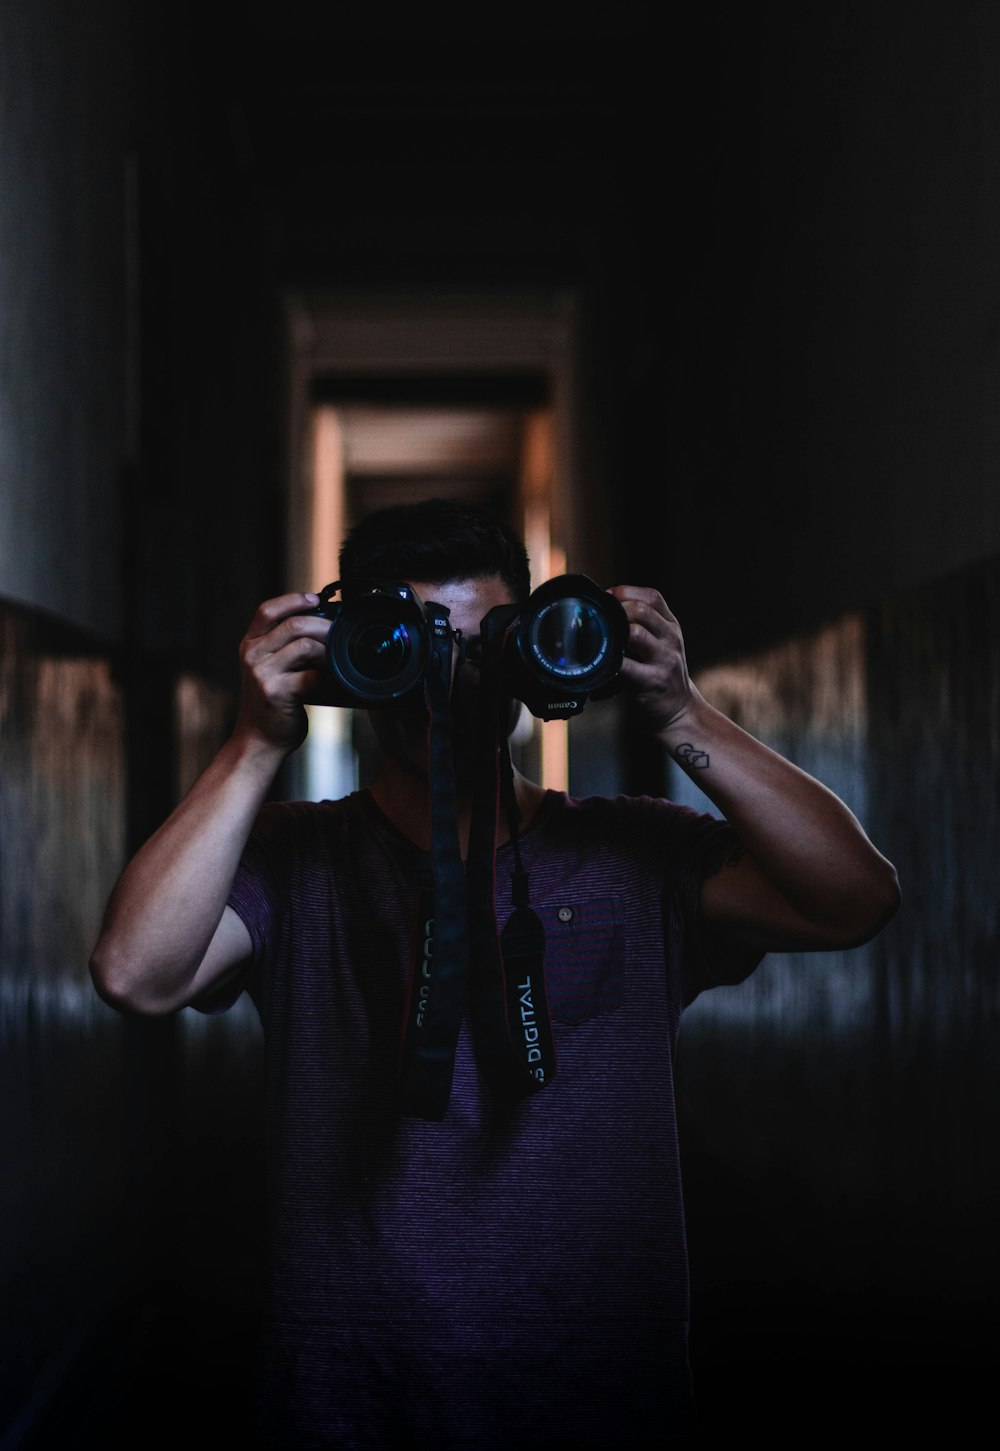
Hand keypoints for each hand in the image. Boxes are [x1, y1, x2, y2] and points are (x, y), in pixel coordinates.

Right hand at [233, 592, 333, 753]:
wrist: (258, 740)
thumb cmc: (272, 704)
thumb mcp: (269, 669)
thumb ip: (285, 648)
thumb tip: (324, 627)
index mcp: (250, 645)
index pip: (267, 610)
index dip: (293, 599)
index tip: (316, 598)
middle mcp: (252, 655)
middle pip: (293, 624)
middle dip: (323, 625)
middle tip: (340, 634)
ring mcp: (262, 673)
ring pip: (305, 645)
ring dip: (328, 650)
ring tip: (337, 660)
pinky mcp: (276, 692)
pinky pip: (312, 675)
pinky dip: (329, 677)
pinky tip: (335, 682)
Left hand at [608, 585, 698, 737]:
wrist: (681, 712)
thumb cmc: (661, 676)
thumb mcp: (661, 646)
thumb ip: (642, 628)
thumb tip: (603, 611)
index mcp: (671, 626)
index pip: (651, 597)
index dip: (626, 592)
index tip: (606, 600)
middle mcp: (670, 639)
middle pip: (641, 610)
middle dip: (616, 610)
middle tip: (597, 621)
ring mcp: (664, 659)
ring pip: (635, 633)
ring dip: (612, 634)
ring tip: (598, 640)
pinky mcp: (652, 681)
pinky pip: (625, 666)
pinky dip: (608, 662)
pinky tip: (598, 665)